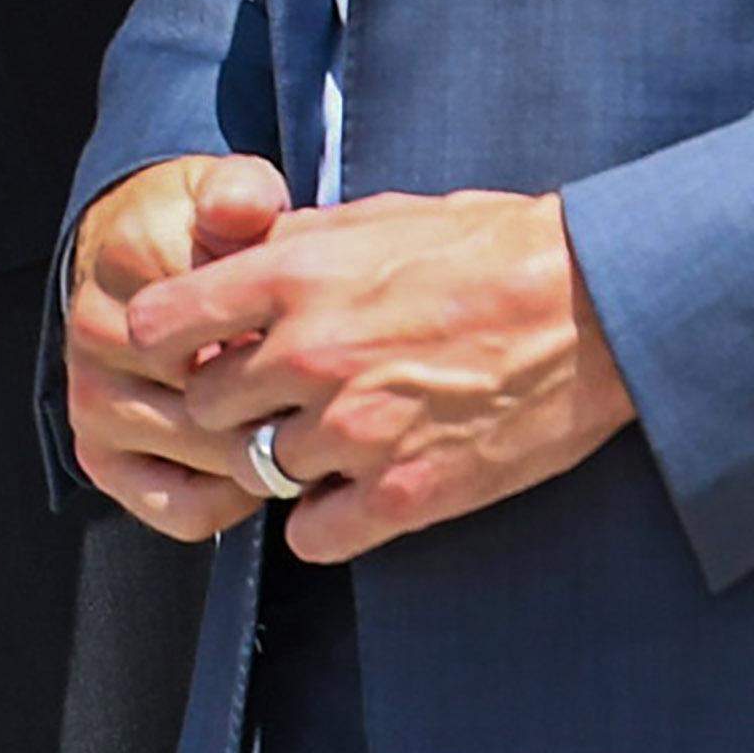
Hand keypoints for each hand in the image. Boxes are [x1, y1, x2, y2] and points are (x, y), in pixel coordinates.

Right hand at [64, 153, 294, 534]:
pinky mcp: (96, 453)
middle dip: (282, 406)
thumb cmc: (200, 230)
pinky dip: (229, 502)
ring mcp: (92, 399)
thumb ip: (239, 193)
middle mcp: (98, 335)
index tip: (321, 343)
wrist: (132, 253)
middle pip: (220, 403)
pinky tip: (255, 470)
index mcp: (132, 264)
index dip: (289, 347)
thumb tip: (242, 212)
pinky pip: (178, 509)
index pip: (227, 331)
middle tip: (328, 402)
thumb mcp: (228, 192)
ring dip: (263, 454)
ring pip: (207, 459)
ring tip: (298, 428)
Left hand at [103, 183, 634, 561]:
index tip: (188, 347)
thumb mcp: (372, 217)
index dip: (166, 339)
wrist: (592, 305)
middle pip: (204, 406)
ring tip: (328, 440)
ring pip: (258, 470)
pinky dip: (322, 521)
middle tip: (269, 398)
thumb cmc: (488, 248)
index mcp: (295, 277)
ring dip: (283, 459)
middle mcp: (309, 356)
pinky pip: (312, 535)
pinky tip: (350, 494)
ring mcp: (354, 431)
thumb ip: (291, 243)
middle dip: (229, 402)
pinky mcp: (404, 495)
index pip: (161, 322)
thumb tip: (234, 259)